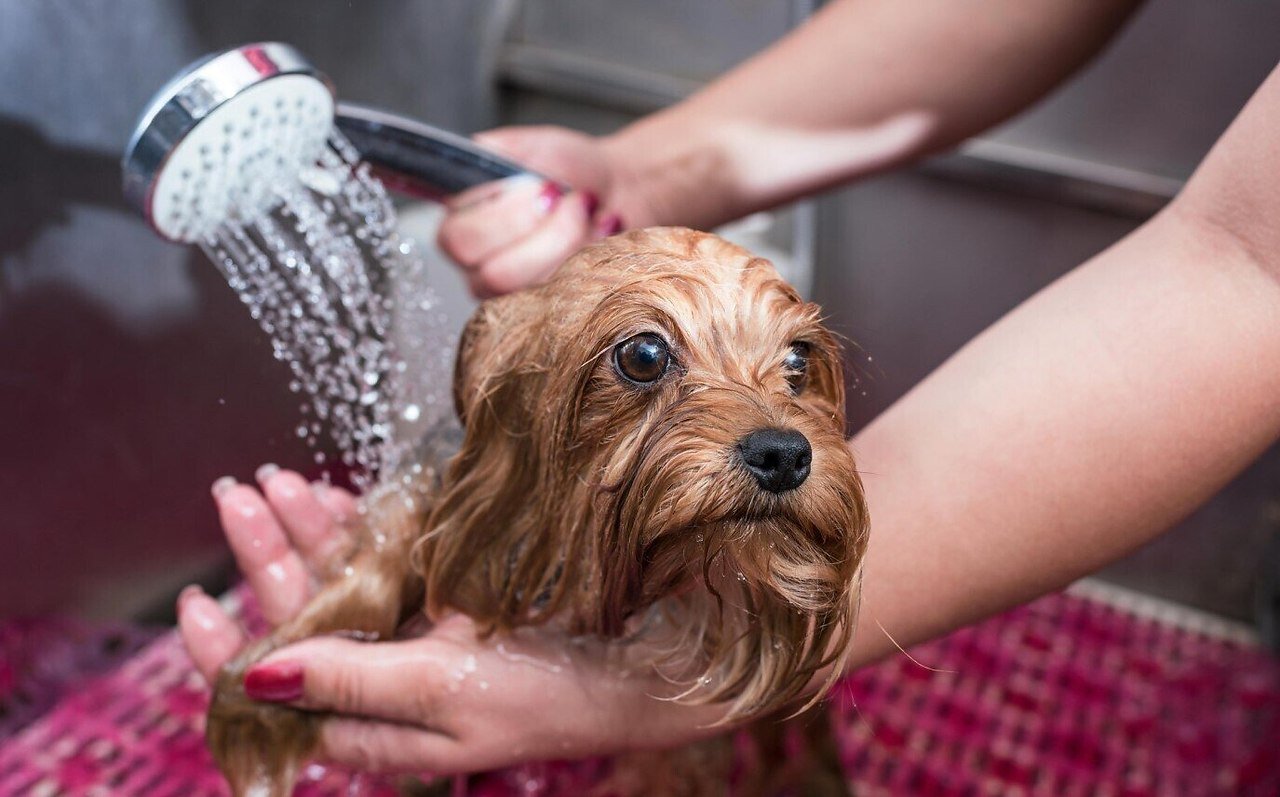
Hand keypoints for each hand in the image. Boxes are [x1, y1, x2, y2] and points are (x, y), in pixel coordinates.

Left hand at [178, 467, 725, 774]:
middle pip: (304, 619)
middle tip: (237, 496)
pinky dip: (359, 526)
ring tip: (276, 482)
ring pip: (340, 582)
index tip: (195, 599)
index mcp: (375, 724)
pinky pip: (387, 559)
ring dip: (308, 531)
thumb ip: (349, 681)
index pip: (279, 691)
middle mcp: (386, 681)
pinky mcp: (448, 597)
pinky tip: (337, 494)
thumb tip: (253, 677)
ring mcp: (416, 635)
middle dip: (266, 558)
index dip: (228, 649)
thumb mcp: (441, 690)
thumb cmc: (548, 693)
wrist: (640, 664)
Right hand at [436, 126, 654, 297]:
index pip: (459, 240)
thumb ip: (491, 151)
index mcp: (460, 224)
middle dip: (547, 233)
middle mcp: (477, 266)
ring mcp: (512, 293)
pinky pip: (565, 296)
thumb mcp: (525, 145)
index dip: (507, 218)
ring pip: (534, 288)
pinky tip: (602, 229)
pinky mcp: (548, 306)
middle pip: (495, 274)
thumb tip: (473, 162)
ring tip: (589, 210)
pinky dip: (591, 255)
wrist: (614, 187)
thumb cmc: (566, 168)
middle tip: (573, 200)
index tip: (548, 189)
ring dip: (571, 243)